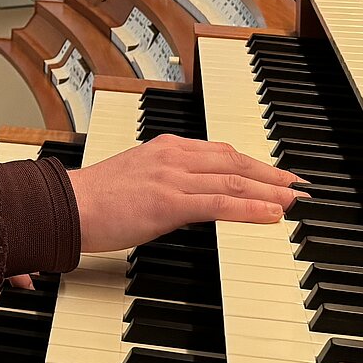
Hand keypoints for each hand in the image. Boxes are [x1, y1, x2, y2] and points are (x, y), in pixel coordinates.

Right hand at [67, 134, 298, 253]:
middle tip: (297, 186)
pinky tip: (269, 214)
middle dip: (270, 175)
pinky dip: (249, 208)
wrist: (65, 206)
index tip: (274, 174)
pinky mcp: (169, 202)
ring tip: (292, 200)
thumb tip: (189, 199)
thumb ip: (166, 183)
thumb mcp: (136, 179)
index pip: (221, 152)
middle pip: (234, 162)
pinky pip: (219, 203)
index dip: (253, 163)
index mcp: (165, 148)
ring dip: (269, 191)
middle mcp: (173, 157)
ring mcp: (172, 178)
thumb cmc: (92, 199)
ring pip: (233, 180)